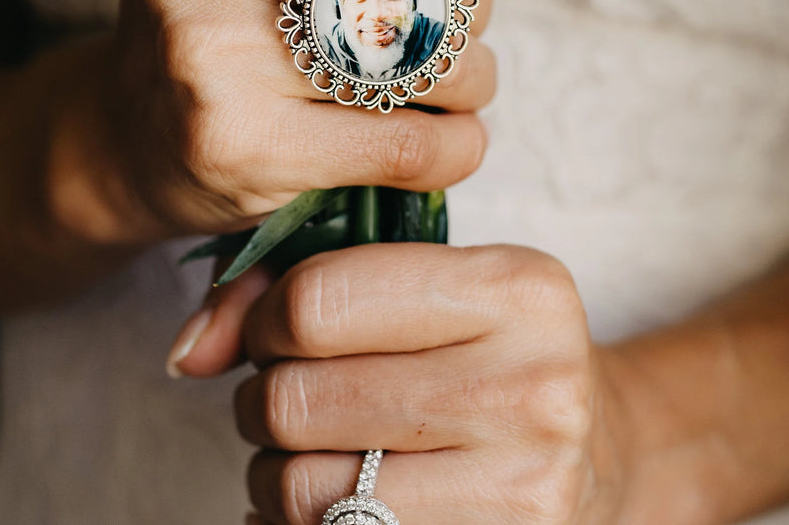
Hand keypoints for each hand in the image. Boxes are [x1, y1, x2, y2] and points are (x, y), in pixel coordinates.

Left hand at [180, 243, 622, 523]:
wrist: (601, 452)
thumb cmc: (480, 359)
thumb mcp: (421, 291)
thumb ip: (293, 290)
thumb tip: (187, 352)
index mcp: (516, 288)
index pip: (319, 301)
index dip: (266, 321)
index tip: (279, 336)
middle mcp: (535, 384)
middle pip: (299, 401)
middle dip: (265, 405)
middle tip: (291, 405)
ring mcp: (527, 485)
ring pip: (303, 492)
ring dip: (276, 478)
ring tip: (316, 460)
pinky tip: (336, 511)